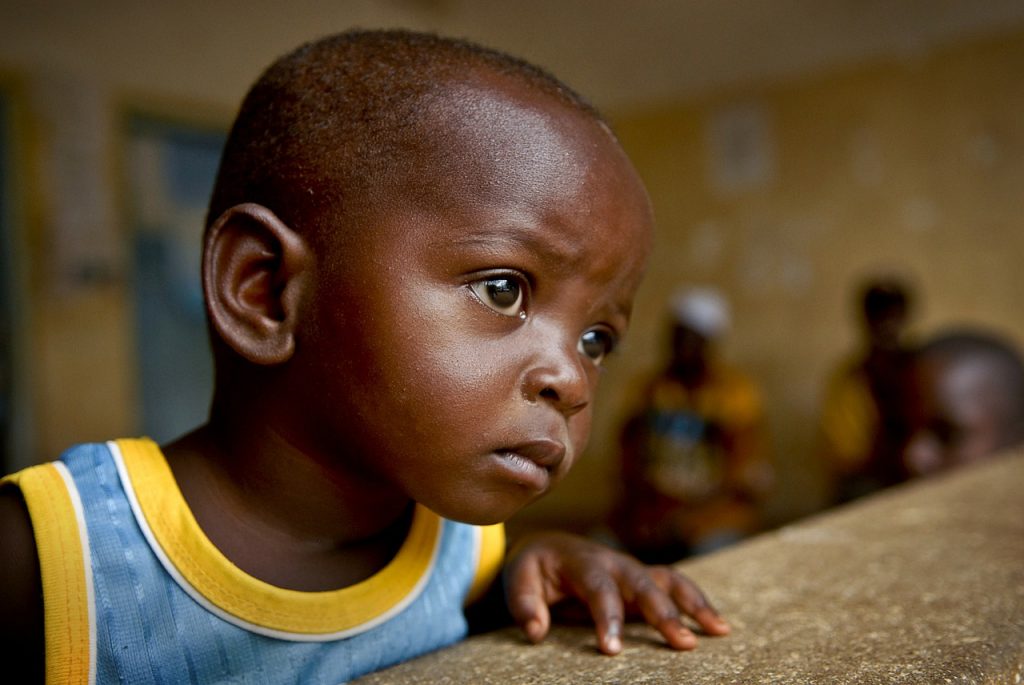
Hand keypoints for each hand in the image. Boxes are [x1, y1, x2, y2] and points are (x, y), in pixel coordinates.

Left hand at [503, 531, 729, 654]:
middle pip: (642, 584)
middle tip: (683, 644)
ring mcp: (632, 569)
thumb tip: (536, 632)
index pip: (599, 588)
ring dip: (694, 604)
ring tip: (719, 632)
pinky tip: (719, 626)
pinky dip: (698, 602)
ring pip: (667, 580)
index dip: (607, 618)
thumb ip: (524, 604)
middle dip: (663, 613)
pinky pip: (675, 586)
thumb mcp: (518, 579)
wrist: (548, 547)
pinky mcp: (643, 580)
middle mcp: (613, 561)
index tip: (612, 650)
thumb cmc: (534, 568)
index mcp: (582, 560)